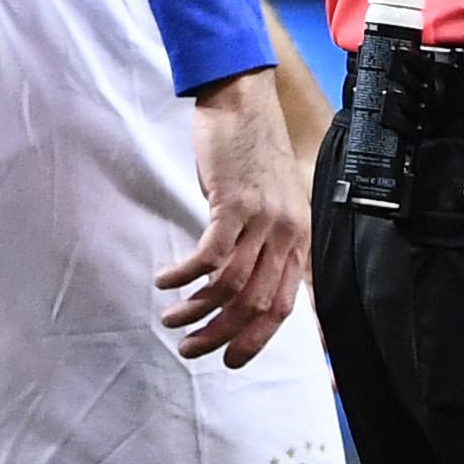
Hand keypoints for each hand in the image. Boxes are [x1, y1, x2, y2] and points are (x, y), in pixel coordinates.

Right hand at [164, 72, 311, 365]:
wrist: (242, 103)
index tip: (233, 361)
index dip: (259, 338)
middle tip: (190, 347)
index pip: (285, 304)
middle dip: (221, 333)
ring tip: (171, 318)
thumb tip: (238, 284)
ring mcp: (263, 219)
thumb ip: (261, 242)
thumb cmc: (250, 154)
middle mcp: (287, 233)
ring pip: (231, 285)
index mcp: (298, 238)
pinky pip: (210, 256)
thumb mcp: (268, 204)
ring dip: (196, 308)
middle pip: (256, 303)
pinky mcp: (234, 204)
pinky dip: (185, 275)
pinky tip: (165, 281)